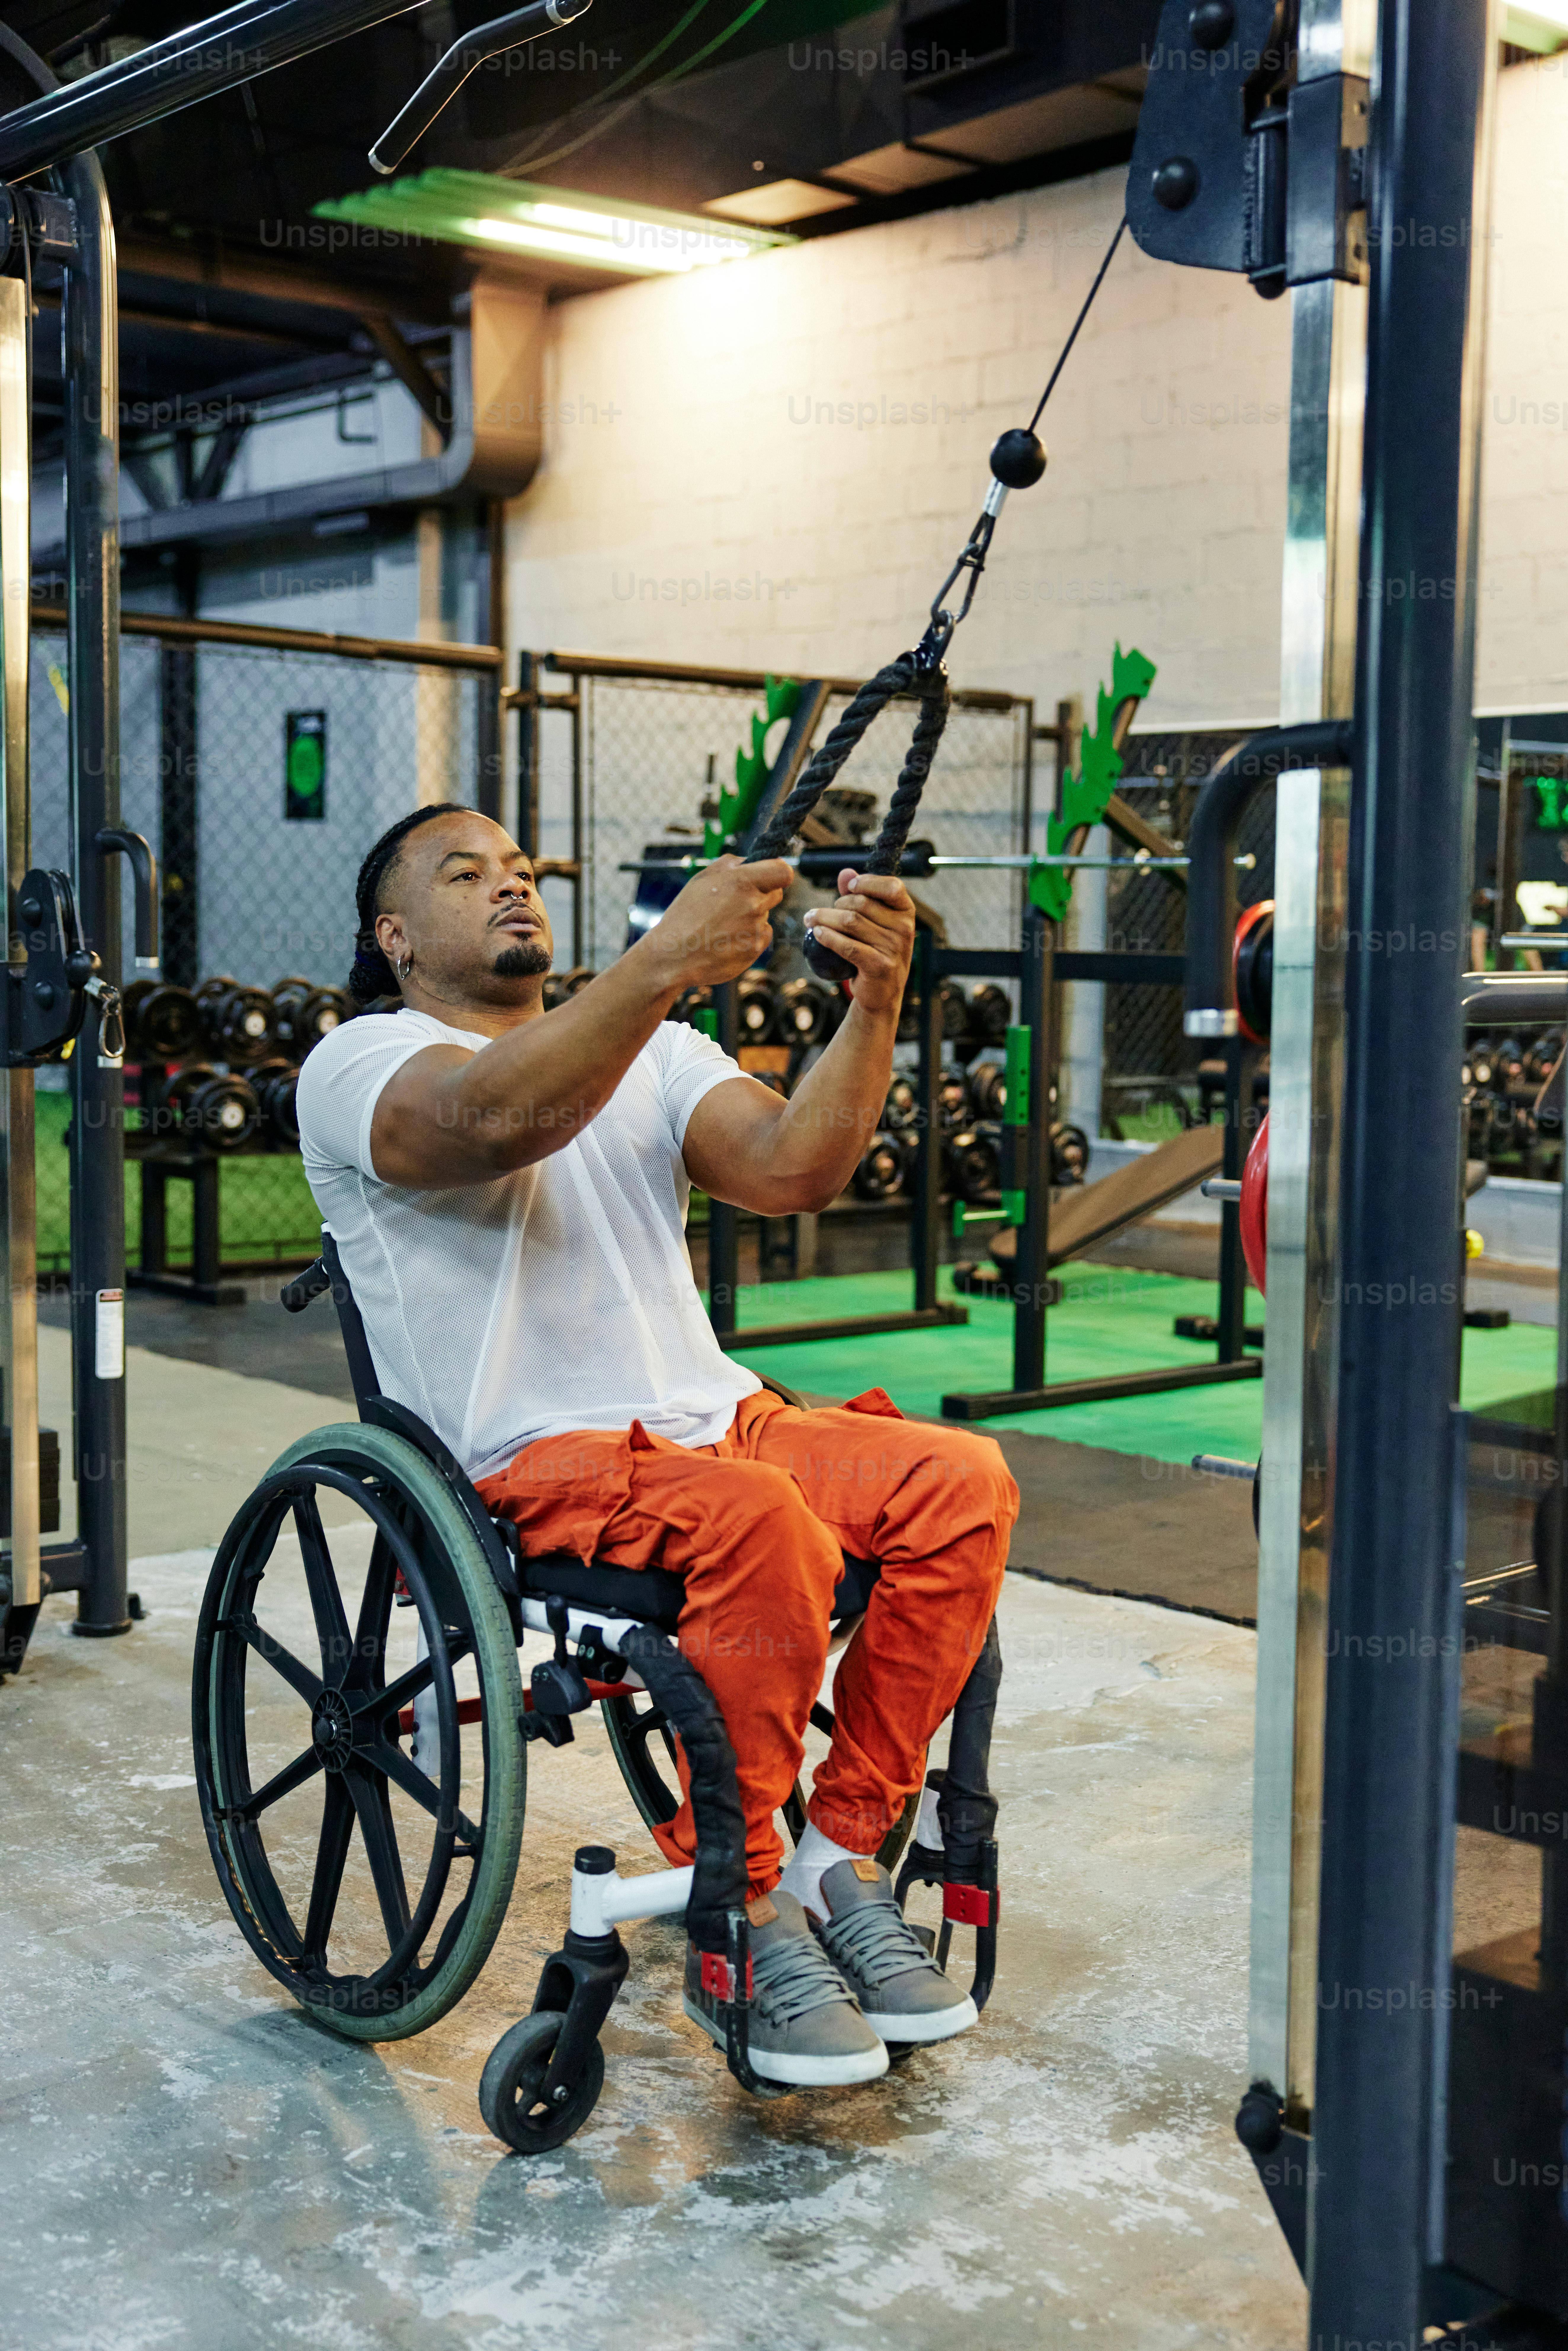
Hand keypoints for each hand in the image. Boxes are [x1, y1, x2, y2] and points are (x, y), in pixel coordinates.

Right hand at [640, 855, 790, 991]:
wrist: (674, 956)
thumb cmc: (685, 915)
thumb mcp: (702, 879)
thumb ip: (729, 864)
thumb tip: (748, 861)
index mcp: (742, 882)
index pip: (783, 872)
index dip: (779, 872)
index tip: (770, 876)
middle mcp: (753, 904)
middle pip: (776, 894)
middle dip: (761, 895)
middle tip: (736, 902)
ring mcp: (756, 928)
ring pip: (765, 916)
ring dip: (751, 918)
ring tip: (723, 925)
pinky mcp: (755, 949)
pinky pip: (761, 937)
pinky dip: (749, 937)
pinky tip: (727, 940)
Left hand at [804, 872, 915, 1016]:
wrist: (882, 992)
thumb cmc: (877, 951)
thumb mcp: (875, 923)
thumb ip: (862, 896)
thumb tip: (846, 872)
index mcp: (907, 912)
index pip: (892, 886)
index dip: (868, 882)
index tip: (849, 887)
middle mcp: (904, 929)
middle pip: (862, 904)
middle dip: (836, 904)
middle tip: (820, 912)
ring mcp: (894, 948)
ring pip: (851, 922)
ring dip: (824, 918)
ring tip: (810, 919)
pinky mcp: (879, 966)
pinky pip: (847, 946)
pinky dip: (828, 937)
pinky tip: (817, 933)